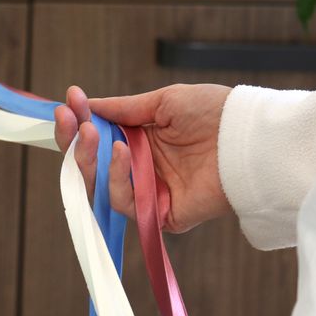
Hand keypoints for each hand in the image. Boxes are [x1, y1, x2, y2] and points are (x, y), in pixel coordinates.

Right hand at [54, 84, 232, 232]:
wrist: (249, 138)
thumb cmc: (214, 114)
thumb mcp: (163, 102)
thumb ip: (123, 109)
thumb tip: (88, 105)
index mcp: (140, 141)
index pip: (96, 139)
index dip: (78, 124)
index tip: (67, 104)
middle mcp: (140, 168)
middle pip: (90, 166)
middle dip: (73, 143)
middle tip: (68, 121)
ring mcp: (149, 192)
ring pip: (100, 186)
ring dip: (89, 159)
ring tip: (92, 134)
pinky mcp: (160, 214)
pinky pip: (124, 202)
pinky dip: (116, 178)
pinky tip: (120, 153)